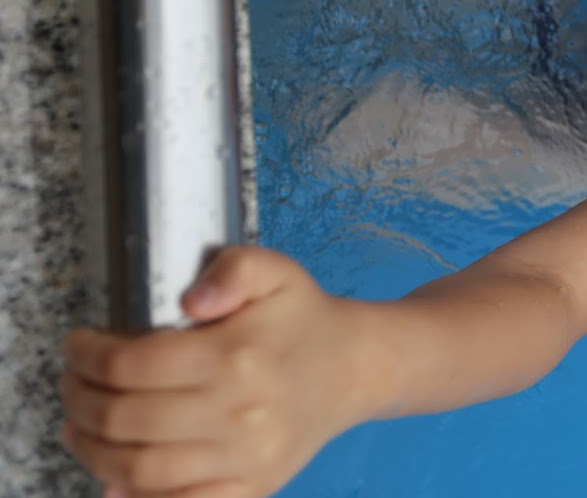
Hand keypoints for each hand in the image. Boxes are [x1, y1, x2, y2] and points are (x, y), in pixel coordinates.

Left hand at [61, 246, 375, 497]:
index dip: (88, 356)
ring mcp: (244, 456)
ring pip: (138, 469)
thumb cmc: (303, 320)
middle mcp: (239, 411)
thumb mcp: (275, 271)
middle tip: (73, 383)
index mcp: (237, 354)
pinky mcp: (251, 487)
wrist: (356, 368)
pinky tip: (114, 478)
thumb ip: (232, 269)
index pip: (132, 363)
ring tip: (80, 427)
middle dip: (80, 400)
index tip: (78, 345)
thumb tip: (190, 302)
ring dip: (92, 450)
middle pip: (125, 418)